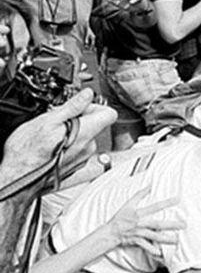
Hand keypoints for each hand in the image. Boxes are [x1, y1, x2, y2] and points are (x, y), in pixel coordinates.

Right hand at [0, 89, 116, 187]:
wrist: (18, 178)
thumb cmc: (28, 152)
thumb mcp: (49, 120)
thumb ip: (73, 106)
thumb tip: (87, 94)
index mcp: (86, 132)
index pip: (110, 114)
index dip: (95, 106)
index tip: (80, 107)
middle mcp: (89, 147)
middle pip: (95, 125)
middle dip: (79, 119)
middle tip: (59, 120)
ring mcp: (82, 158)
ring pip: (84, 137)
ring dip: (72, 133)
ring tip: (52, 135)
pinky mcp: (74, 166)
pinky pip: (77, 150)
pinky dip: (67, 145)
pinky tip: (51, 146)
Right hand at [107, 188, 184, 255]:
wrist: (110, 232)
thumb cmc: (120, 218)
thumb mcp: (128, 204)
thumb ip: (140, 194)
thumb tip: (150, 185)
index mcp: (139, 213)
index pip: (155, 207)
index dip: (167, 202)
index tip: (178, 199)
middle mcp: (140, 224)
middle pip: (158, 224)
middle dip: (171, 224)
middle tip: (184, 224)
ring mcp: (138, 233)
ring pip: (154, 236)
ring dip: (166, 238)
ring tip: (177, 240)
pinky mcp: (136, 241)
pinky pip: (145, 246)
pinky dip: (152, 249)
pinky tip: (160, 253)